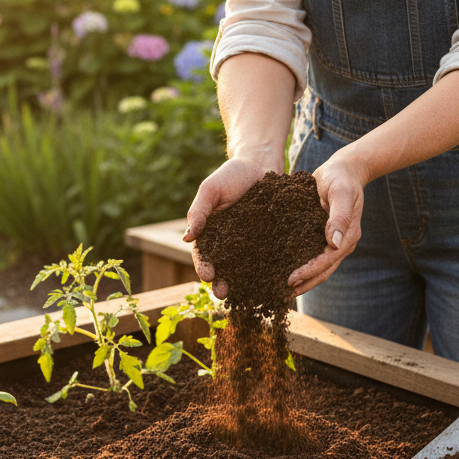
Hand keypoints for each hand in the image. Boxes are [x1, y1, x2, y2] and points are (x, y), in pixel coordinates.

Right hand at [182, 155, 279, 297]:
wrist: (261, 163)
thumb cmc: (231, 175)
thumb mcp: (210, 190)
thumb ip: (198, 211)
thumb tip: (187, 237)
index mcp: (211, 234)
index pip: (204, 255)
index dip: (204, 266)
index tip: (208, 275)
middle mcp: (230, 244)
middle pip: (224, 268)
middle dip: (222, 283)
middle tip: (223, 293)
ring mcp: (251, 244)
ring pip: (246, 269)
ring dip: (244, 284)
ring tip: (246, 295)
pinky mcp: (271, 241)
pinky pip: (270, 259)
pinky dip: (269, 272)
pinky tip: (272, 283)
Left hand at [288, 150, 365, 296]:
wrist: (344, 169)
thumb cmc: (341, 177)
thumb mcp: (341, 192)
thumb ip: (340, 215)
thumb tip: (336, 243)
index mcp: (348, 236)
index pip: (327, 260)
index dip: (309, 271)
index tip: (290, 279)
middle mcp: (341, 243)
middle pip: (323, 271)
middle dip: (304, 283)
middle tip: (282, 295)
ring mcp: (332, 241)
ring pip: (318, 267)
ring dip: (302, 280)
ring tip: (280, 290)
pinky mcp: (321, 236)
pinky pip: (310, 255)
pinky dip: (298, 264)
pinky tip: (281, 269)